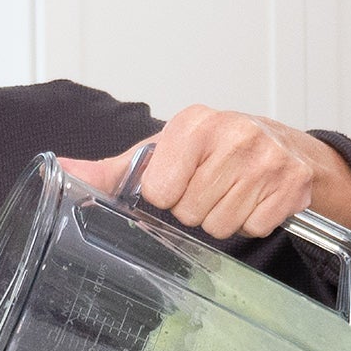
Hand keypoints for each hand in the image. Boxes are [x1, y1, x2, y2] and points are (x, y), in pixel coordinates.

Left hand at [60, 104, 350, 259]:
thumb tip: (59, 170)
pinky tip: (254, 199)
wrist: (279, 145)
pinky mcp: (291, 182)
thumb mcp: (161, 154)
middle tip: (209, 187)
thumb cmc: (211, 151)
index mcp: (193, 123)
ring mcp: (266, 158)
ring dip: (223, 217)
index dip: (166, 195)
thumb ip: (110, 170)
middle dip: (196, 209)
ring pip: (221, 225)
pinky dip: (253, 221)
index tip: (179, 181)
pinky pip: (255, 226)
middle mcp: (232, 133)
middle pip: (190, 212)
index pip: (160, 190)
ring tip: (231, 192)